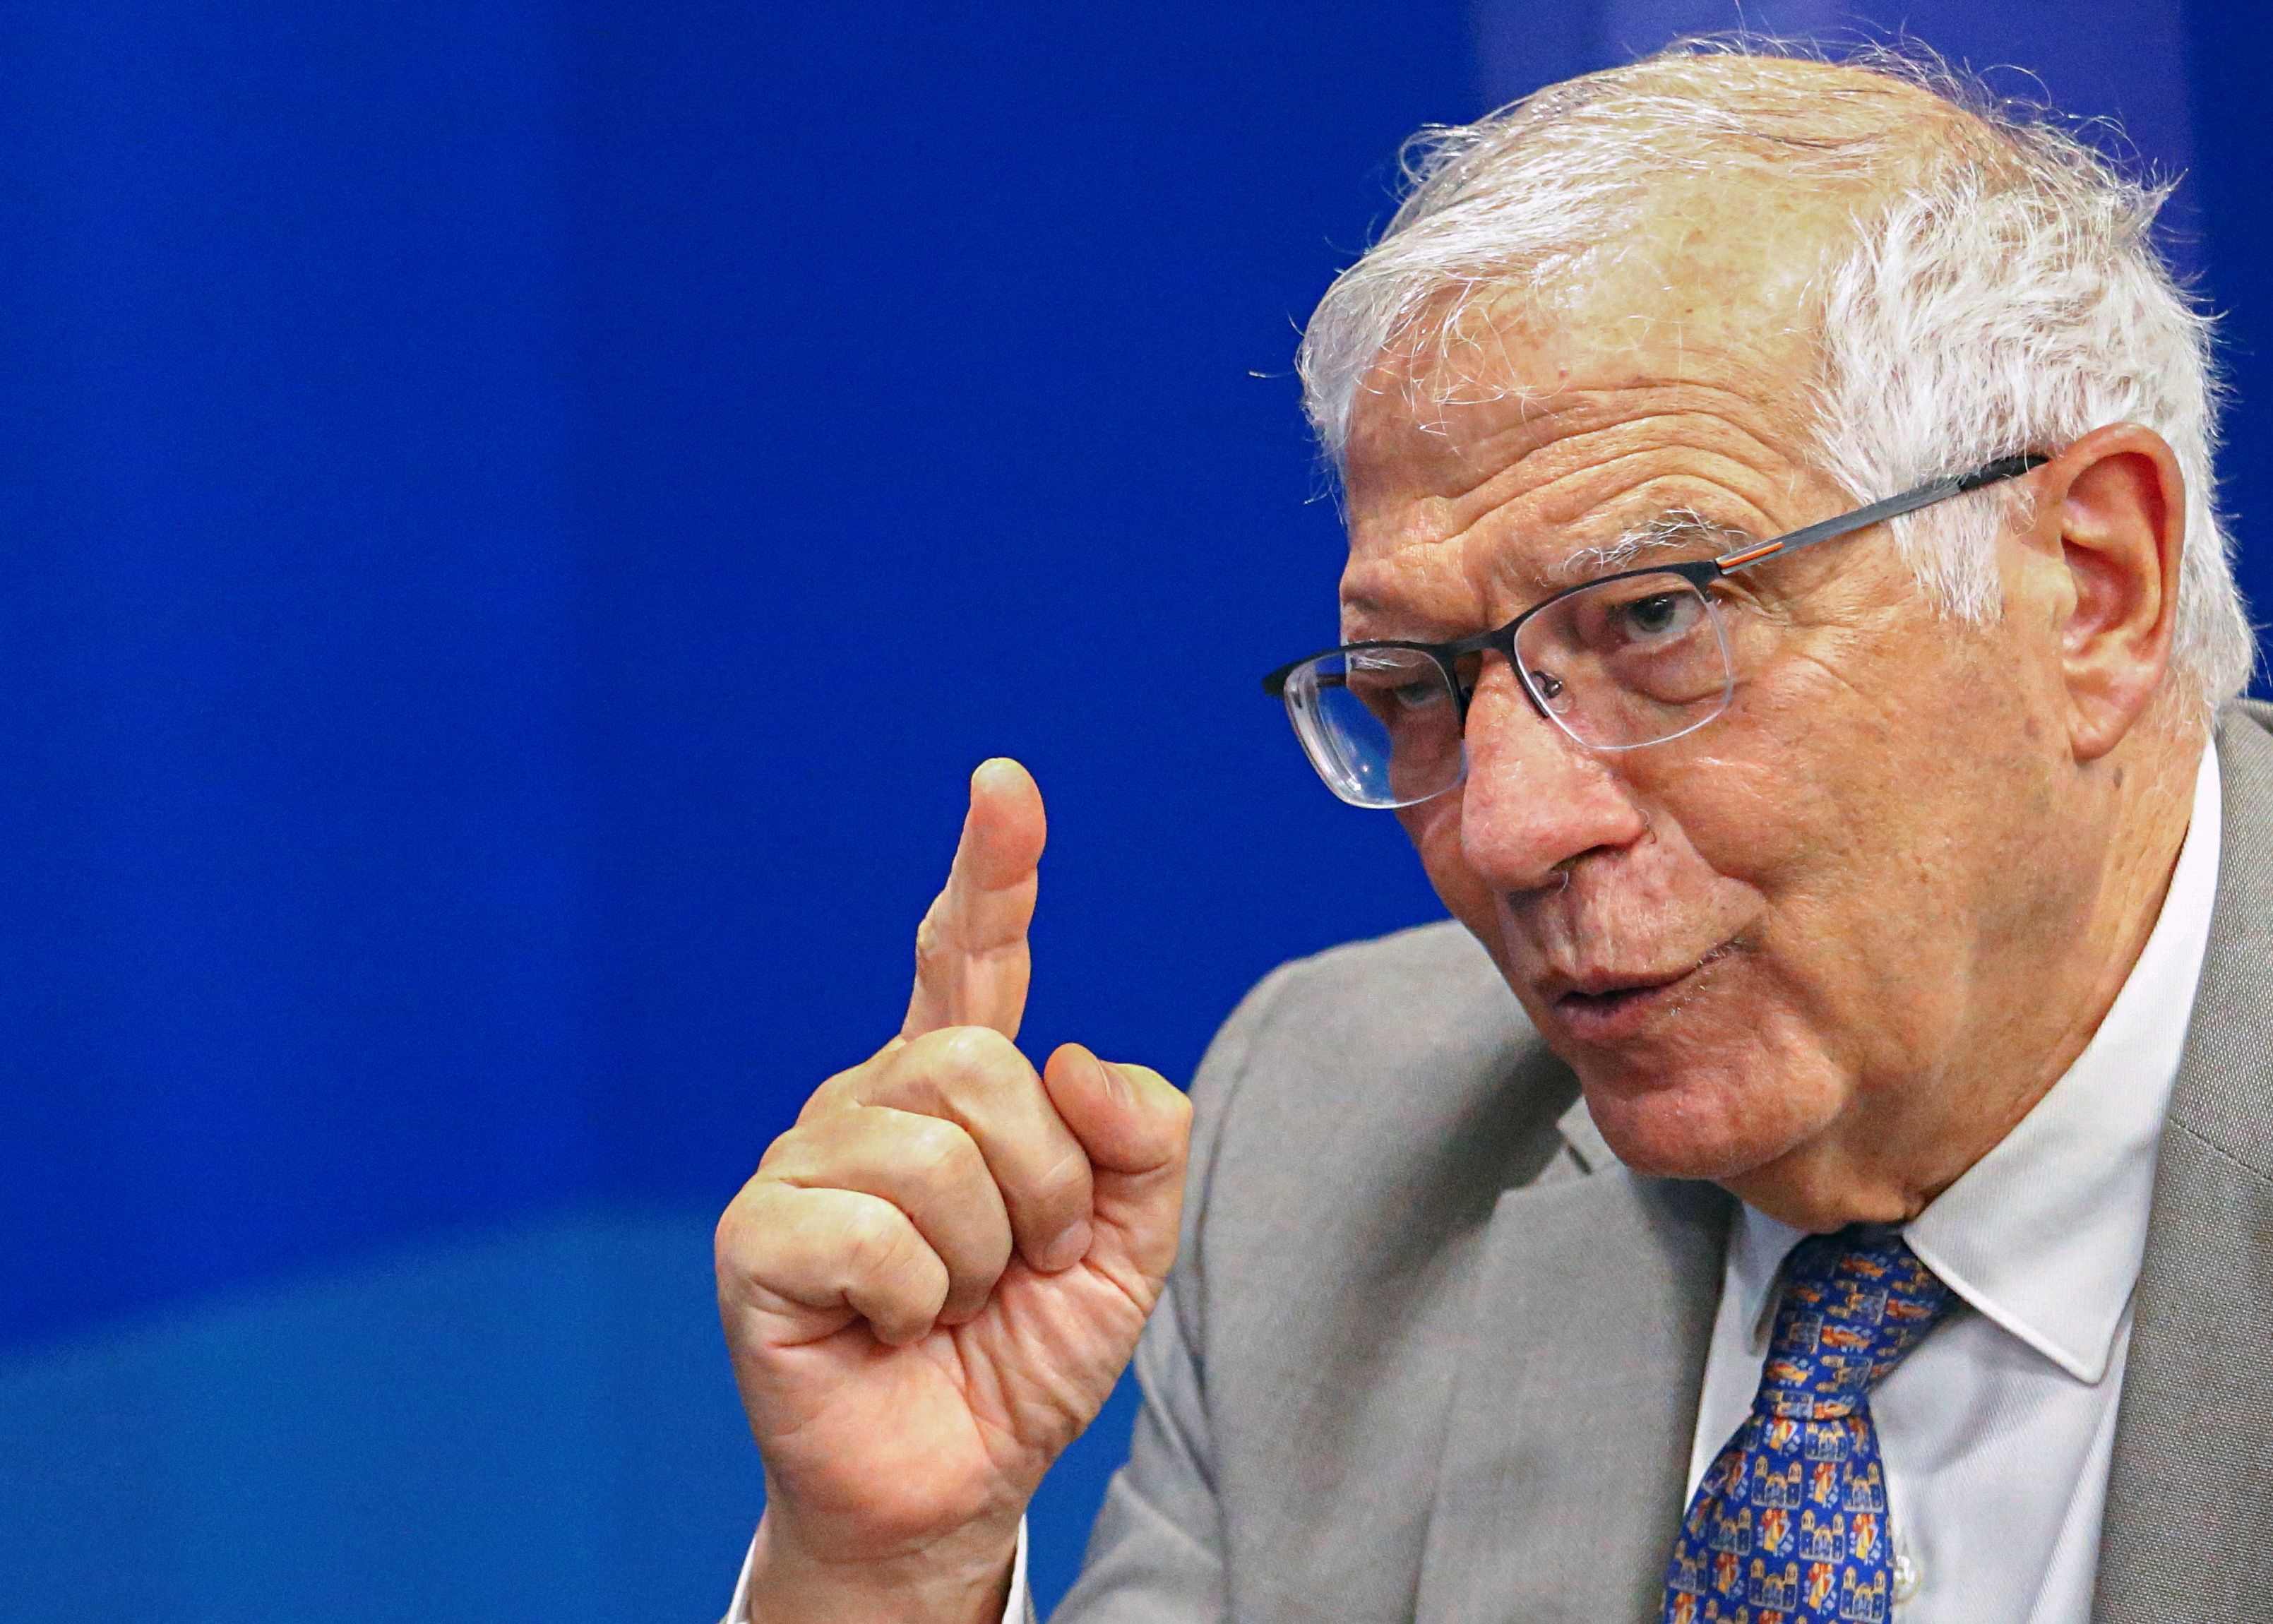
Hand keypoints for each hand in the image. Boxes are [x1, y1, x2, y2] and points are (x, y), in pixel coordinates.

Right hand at [717, 759, 1191, 1623]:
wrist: (953, 1485)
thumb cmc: (1023, 1354)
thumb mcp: (1128, 1245)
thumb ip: (1140, 1140)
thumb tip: (1075, 1059)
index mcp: (956, 1087)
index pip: (970, 957)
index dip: (991, 871)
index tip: (1005, 786)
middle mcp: (870, 1099)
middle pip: (983, 1063)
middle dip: (1044, 1184)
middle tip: (1022, 1264)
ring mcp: (804, 1160)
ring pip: (936, 1152)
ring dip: (985, 1254)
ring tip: (953, 1302)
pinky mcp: (757, 1235)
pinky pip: (874, 1232)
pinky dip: (917, 1301)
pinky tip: (891, 1327)